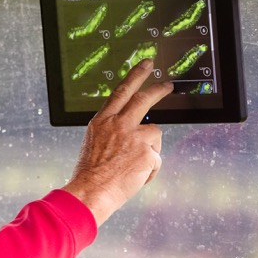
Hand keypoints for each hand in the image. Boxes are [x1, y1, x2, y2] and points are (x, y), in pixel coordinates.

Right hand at [62, 59, 172, 226]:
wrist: (90, 192)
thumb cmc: (90, 174)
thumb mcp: (94, 144)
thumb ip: (113, 131)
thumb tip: (135, 130)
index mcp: (101, 121)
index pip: (121, 92)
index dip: (135, 76)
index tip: (146, 66)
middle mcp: (118, 124)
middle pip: (144, 99)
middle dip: (158, 89)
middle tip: (167, 85)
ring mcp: (134, 137)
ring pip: (154, 134)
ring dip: (149, 150)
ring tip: (132, 167)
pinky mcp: (147, 152)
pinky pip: (156, 159)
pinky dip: (149, 170)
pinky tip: (134, 177)